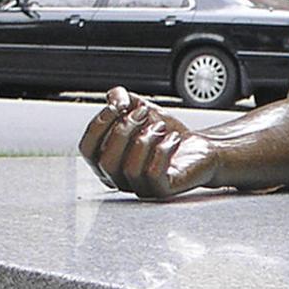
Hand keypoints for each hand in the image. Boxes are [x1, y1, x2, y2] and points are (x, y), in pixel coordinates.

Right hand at [78, 86, 218, 198]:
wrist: (201, 149)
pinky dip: (163, 150)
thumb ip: (122, 99)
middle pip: (105, 161)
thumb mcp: (141, 109)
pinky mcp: (163, 190)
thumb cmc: (168, 134)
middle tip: (143, 112)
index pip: (87, 150)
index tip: (117, 105)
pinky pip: (153, 174)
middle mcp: (120, 179)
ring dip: (145, 138)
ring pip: (129, 169)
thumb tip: (114, 97)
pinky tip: (173, 139)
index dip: (98, 125)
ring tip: (160, 126)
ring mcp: (141, 187)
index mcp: (108, 162)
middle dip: (123, 130)